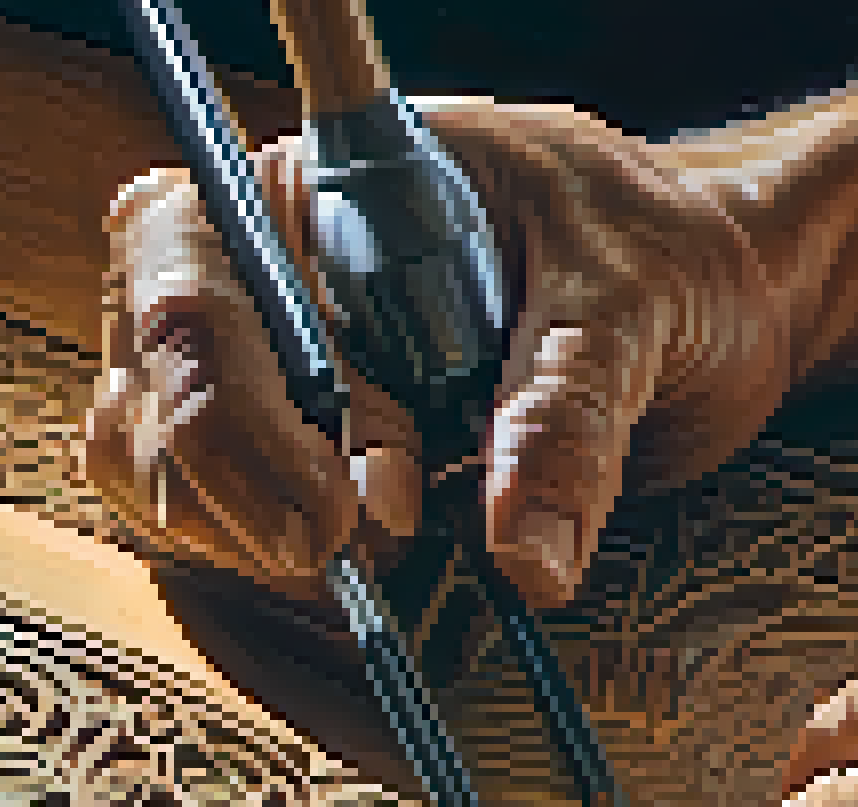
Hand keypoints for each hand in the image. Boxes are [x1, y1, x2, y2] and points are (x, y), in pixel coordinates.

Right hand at [85, 98, 792, 609]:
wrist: (707, 296)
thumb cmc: (659, 252)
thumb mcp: (633, 302)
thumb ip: (567, 410)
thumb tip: (524, 557)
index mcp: (309, 190)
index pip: (184, 271)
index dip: (234, 401)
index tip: (342, 508)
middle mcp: (253, 274)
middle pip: (151, 387)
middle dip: (242, 490)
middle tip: (370, 550)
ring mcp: (261, 370)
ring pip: (160, 471)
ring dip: (255, 539)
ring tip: (403, 542)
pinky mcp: (292, 458)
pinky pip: (218, 525)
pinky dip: (276, 566)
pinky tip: (380, 566)